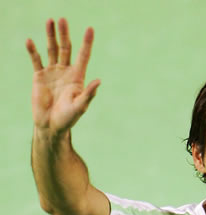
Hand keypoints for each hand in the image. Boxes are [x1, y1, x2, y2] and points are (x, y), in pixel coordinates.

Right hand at [26, 18, 99, 133]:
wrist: (51, 126)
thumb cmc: (68, 119)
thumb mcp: (80, 107)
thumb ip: (88, 94)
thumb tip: (99, 81)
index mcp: (77, 77)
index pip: (83, 56)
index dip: (87, 43)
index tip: (90, 29)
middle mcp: (65, 71)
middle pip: (66, 48)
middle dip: (64, 34)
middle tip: (63, 20)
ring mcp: (52, 72)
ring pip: (52, 50)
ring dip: (51, 36)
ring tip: (50, 21)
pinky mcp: (39, 76)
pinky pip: (36, 60)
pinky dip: (33, 51)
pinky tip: (30, 41)